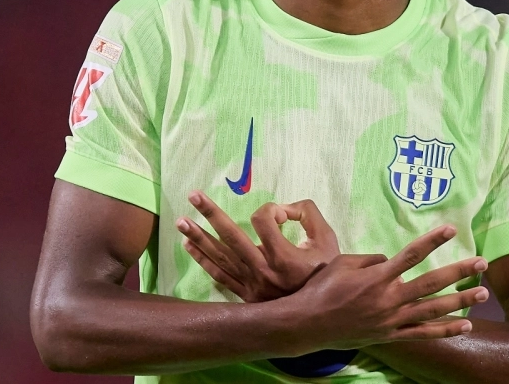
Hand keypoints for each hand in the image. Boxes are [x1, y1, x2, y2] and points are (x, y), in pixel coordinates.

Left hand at [177, 191, 339, 301]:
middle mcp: (263, 271)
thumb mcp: (327, 239)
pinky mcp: (246, 296)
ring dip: (199, 237)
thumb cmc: (325, 273)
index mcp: (284, 257)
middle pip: (231, 237)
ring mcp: (251, 285)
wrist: (322, 313)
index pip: (263, 221)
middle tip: (193, 195)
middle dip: (211, 214)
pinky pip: (220, 276)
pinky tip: (189, 245)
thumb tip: (284, 206)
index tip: (281, 214)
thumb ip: (308, 215)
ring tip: (181, 221)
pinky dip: (203, 260)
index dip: (270, 209)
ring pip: (220, 257)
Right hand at [280, 225, 488, 351]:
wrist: (308, 323)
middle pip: (432, 283)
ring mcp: (392, 320)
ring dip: (460, 300)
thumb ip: (371, 259)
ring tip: (483, 292)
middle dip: (459, 272)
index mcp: (378, 277)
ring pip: (434, 310)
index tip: (451, 229)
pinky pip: (423, 334)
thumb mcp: (343, 263)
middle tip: (482, 262)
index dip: (433, 240)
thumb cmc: (322, 289)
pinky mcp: (391, 335)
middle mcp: (390, 299)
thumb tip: (391, 261)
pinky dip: (446, 330)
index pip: (412, 255)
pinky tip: (465, 325)